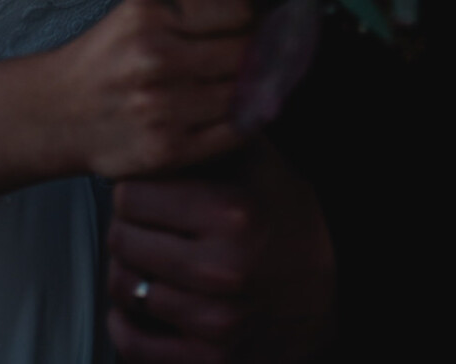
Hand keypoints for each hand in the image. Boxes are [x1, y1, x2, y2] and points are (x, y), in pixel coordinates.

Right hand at [55, 0, 251, 179]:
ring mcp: (164, 107)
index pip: (237, 9)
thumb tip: (254, 0)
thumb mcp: (137, 9)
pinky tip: (231, 111)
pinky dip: (241, 121)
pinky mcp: (169, 149)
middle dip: (251, 52)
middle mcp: (157, 57)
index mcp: (151, 13)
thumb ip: (190, 2)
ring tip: (237, 82)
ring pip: (240, 92)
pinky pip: (232, 132)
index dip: (250, 16)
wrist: (59, 112)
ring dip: (247, 88)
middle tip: (249, 54)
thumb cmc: (106, 57)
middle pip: (243, 51)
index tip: (250, 23)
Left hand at [107, 137, 336, 362]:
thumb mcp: (253, 158)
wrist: (333, 278)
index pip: (130, 195)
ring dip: (129, 268)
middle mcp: (222, 270)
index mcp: (231, 212)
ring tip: (147, 254)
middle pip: (122, 239)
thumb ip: (204, 134)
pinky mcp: (211, 359)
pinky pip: (133, 343)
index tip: (143, 187)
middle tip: (143, 220)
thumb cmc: (284, 211)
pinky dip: (125, 320)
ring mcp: (216, 322)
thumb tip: (152, 116)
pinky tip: (138, 300)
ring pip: (124, 286)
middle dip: (127, 225)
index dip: (133, 186)